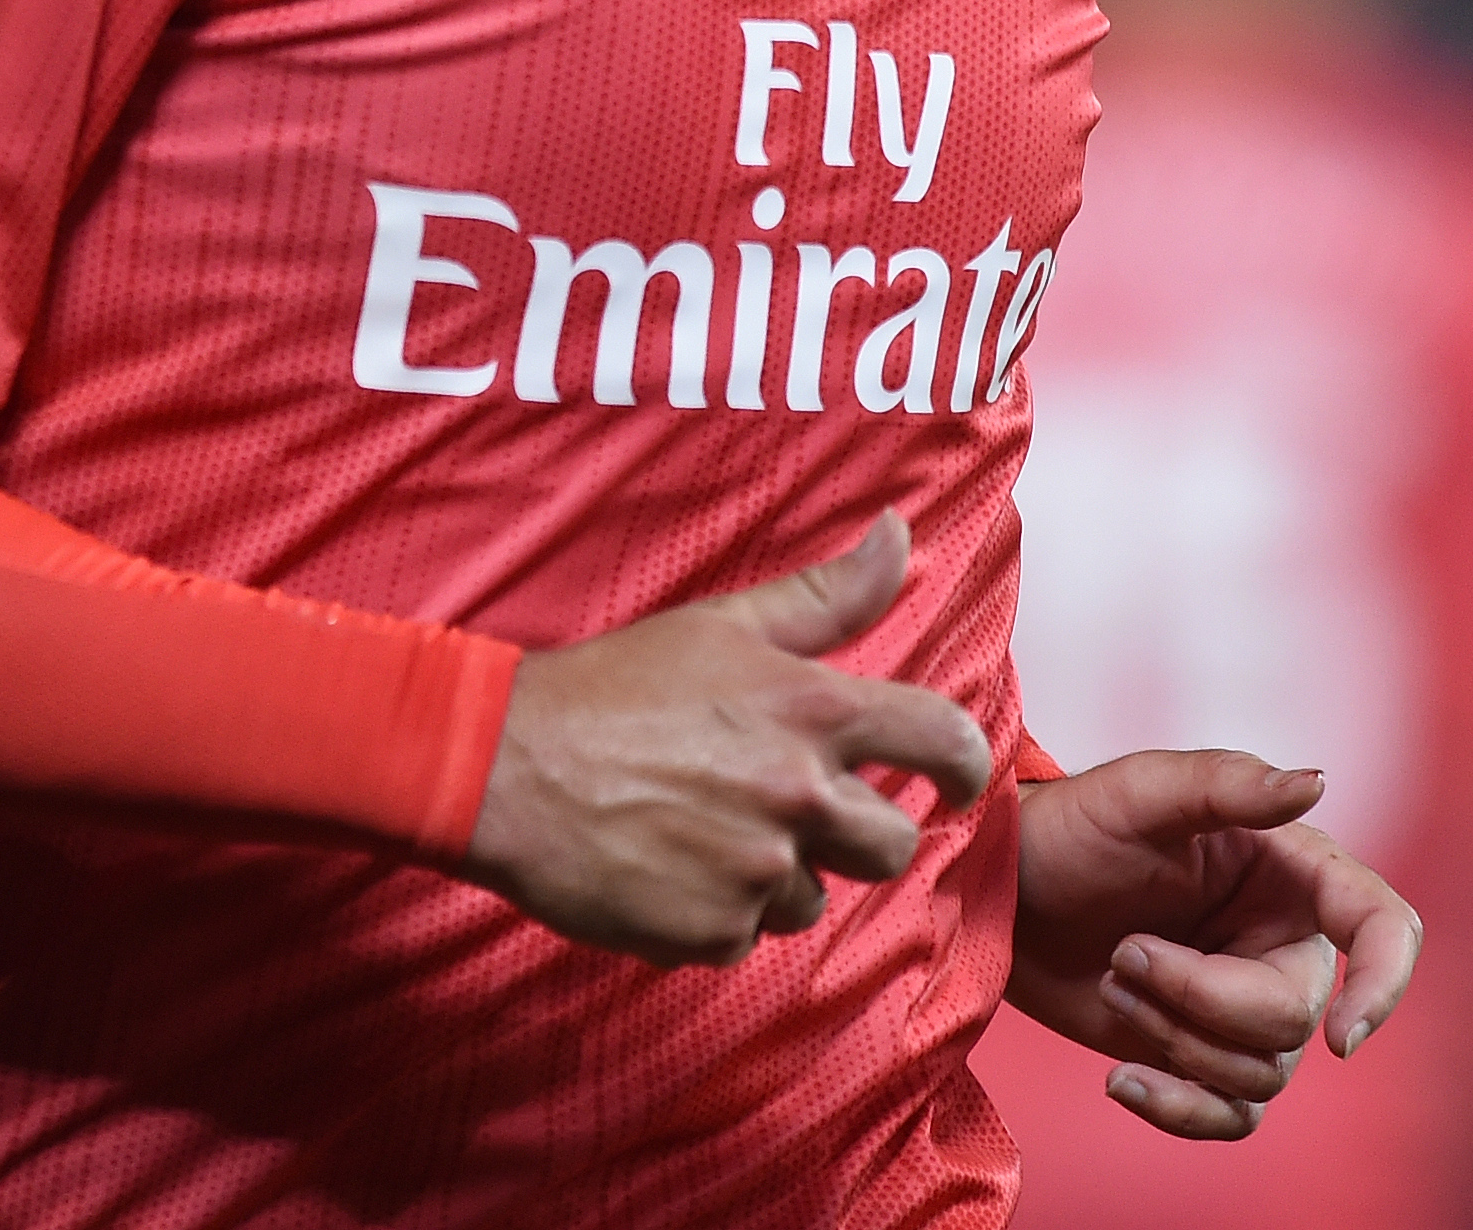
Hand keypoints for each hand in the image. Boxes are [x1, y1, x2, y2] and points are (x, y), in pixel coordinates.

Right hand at [461, 510, 996, 965]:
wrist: (504, 766)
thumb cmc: (614, 687)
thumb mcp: (724, 624)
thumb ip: (830, 594)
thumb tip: (901, 535)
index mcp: (814, 712)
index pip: (945, 742)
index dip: (967, 765)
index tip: (956, 779)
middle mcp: (801, 797)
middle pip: (891, 844)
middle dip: (856, 832)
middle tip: (791, 807)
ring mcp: (758, 873)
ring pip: (815, 897)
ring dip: (778, 874)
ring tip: (706, 828)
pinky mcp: (713, 934)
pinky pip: (749, 937)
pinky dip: (718, 912)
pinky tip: (670, 865)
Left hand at [1008, 749, 1422, 1139]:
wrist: (1009, 891)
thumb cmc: (1077, 826)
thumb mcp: (1142, 790)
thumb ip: (1228, 782)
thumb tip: (1317, 783)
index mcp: (1292, 874)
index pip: (1382, 926)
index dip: (1383, 985)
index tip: (1342, 1039)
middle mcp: (1282, 943)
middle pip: (1294, 1019)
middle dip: (1200, 998)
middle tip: (1126, 952)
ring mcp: (1243, 1007)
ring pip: (1258, 1074)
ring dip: (1172, 1036)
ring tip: (1113, 979)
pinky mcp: (1200, 1056)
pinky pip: (1229, 1117)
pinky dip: (1177, 1109)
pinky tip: (1120, 1081)